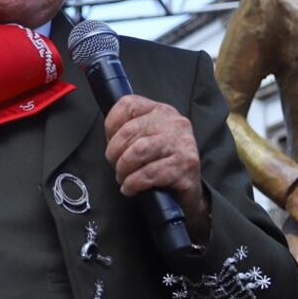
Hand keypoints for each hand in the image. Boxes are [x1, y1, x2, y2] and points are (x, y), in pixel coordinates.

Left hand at [103, 95, 207, 233]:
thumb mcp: (148, 139)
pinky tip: (131, 188)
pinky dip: (134, 183)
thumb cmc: (163, 165)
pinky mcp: (186, 165)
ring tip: (123, 178)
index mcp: (162, 111)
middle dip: (115, 153)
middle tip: (116, 166)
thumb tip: (109, 137)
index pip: (129, 105)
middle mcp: (174, 123)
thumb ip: (131, 131)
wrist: (188, 193)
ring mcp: (182, 143)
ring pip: (139, 150)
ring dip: (124, 168)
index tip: (110, 141)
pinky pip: (150, 173)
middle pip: (130, 130)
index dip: (111, 124)